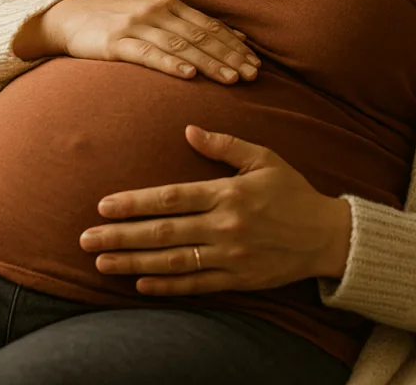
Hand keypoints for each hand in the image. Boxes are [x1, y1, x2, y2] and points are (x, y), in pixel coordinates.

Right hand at [46, 0, 261, 85]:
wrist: (70, 19)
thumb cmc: (118, 21)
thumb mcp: (155, 15)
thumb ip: (192, 25)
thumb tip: (236, 37)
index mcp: (169, 3)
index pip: (209, 26)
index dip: (234, 46)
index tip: (256, 65)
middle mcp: (156, 10)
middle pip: (199, 36)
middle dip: (228, 57)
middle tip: (252, 76)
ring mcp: (136, 25)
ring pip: (180, 46)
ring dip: (208, 63)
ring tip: (230, 79)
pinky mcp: (116, 42)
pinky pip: (148, 54)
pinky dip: (170, 64)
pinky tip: (188, 75)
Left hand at [79, 125, 351, 294]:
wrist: (329, 236)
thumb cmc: (293, 192)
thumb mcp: (264, 158)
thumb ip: (225, 145)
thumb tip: (189, 128)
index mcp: (228, 193)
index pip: (171, 198)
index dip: (135, 203)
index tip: (104, 206)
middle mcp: (226, 225)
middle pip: (164, 232)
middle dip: (121, 236)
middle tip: (86, 239)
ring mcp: (231, 255)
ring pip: (174, 261)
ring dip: (134, 263)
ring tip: (102, 263)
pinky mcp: (239, 279)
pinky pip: (197, 284)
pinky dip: (168, 285)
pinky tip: (140, 284)